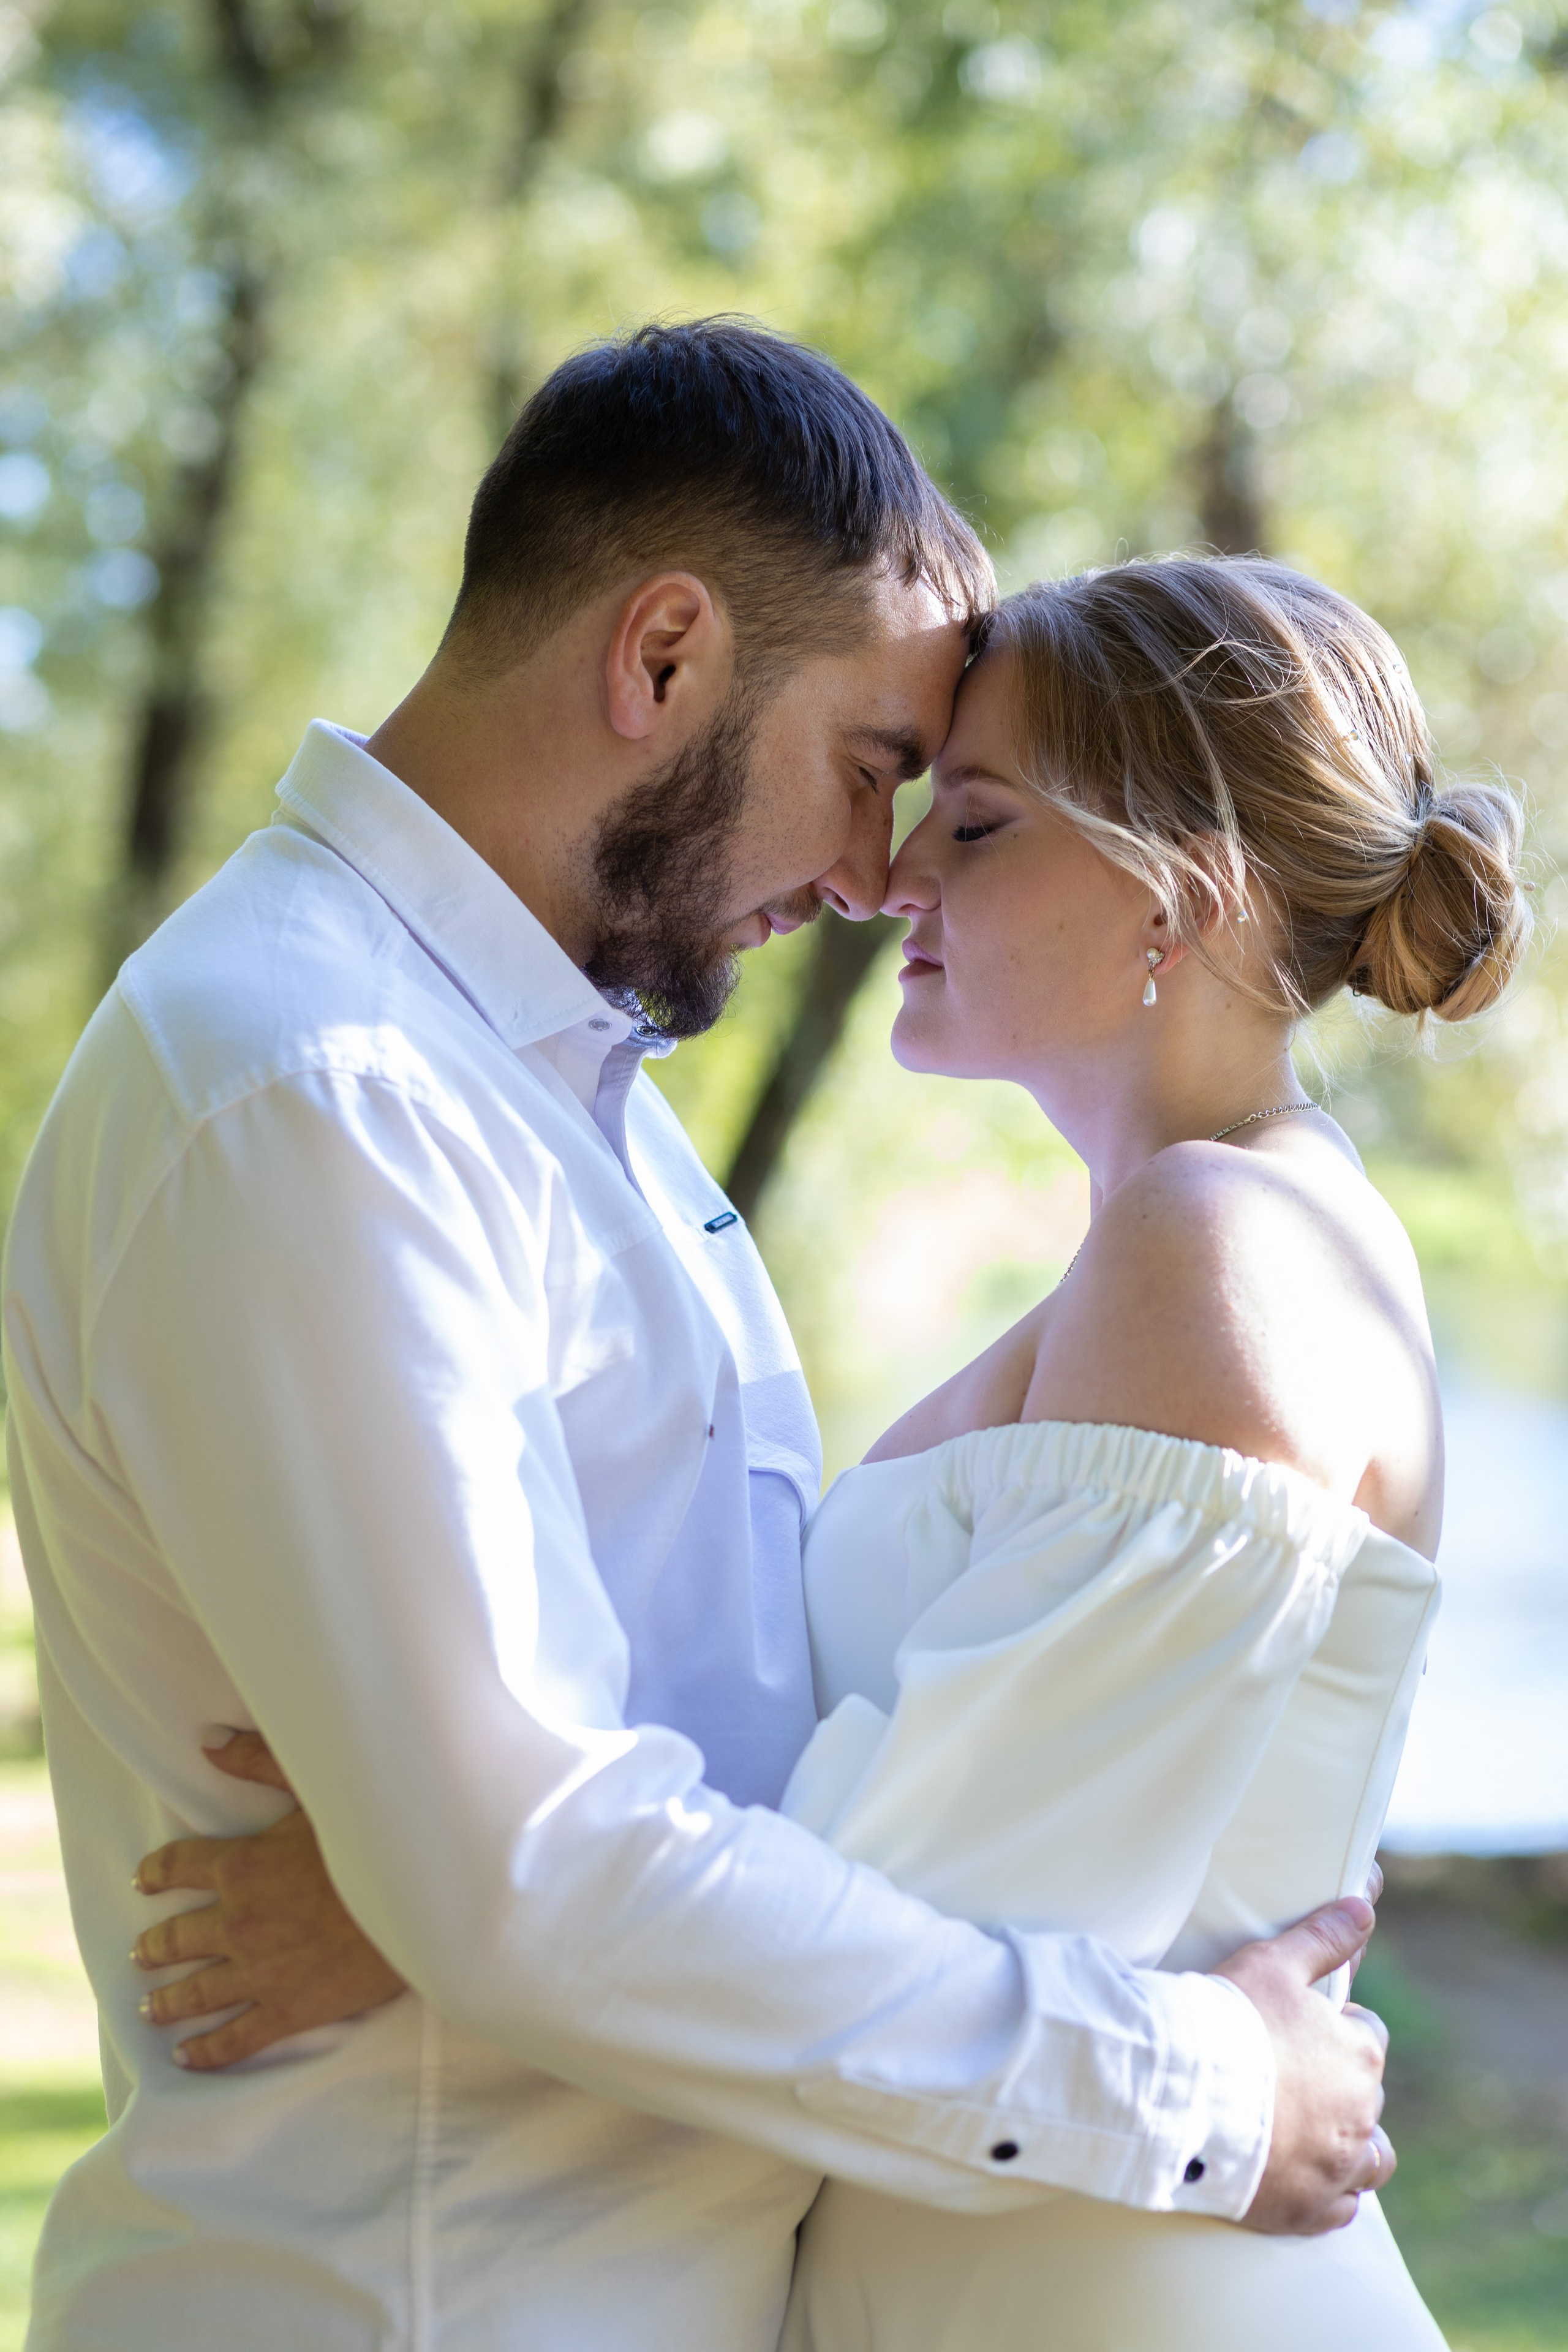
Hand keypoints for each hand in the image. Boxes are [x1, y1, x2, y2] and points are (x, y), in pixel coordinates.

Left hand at [133, 1731, 405, 2068]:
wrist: (421, 1903)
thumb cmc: (373, 1838)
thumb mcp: (316, 1787)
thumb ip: (258, 1760)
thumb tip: (209, 1741)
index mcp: (241, 1867)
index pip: (178, 1868)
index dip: (156, 1873)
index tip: (143, 1881)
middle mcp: (239, 1923)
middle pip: (177, 1939)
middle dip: (154, 1947)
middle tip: (141, 1954)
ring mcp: (260, 1972)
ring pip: (196, 1993)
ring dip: (167, 2001)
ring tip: (149, 2007)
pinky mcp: (289, 2010)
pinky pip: (235, 2038)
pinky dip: (207, 2050)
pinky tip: (188, 2054)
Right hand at [1216, 1894, 1394, 2234]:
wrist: (1183, 2094)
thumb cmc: (1228, 2020)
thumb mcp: (1274, 1963)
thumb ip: (1323, 1937)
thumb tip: (1364, 1906)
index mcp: (1360, 2053)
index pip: (1366, 2034)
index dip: (1334, 2027)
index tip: (1297, 2027)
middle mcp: (1362, 2114)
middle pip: (1366, 2095)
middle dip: (1339, 2084)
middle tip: (1287, 2073)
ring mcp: (1337, 2167)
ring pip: (1371, 2160)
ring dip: (1354, 2147)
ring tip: (1315, 2132)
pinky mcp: (1308, 2209)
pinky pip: (1340, 2208)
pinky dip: (1330, 2193)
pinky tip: (1302, 2175)